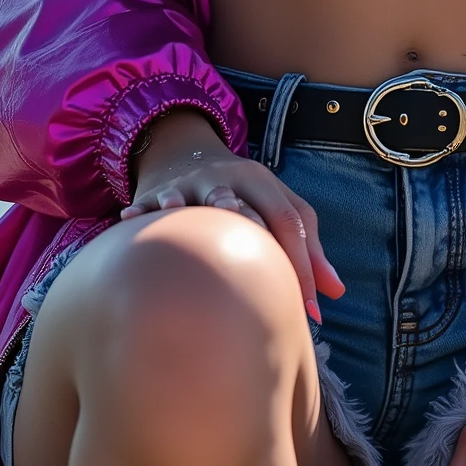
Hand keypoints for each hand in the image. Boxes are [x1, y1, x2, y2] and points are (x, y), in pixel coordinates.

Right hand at [121, 110, 344, 324]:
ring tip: (186, 220)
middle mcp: (227, 176)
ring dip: (191, 208)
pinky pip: (149, 202)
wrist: (189, 154)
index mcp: (261, 180)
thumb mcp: (279, 207)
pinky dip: (141, 212)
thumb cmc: (245, 195)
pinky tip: (130, 220)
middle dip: (254, 242)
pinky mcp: (159, 191)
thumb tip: (335, 293)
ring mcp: (191, 182)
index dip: (304, 263)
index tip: (310, 311)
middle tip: (261, 286)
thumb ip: (309, 248)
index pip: (289, 219)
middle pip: (242, 205)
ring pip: (195, 195)